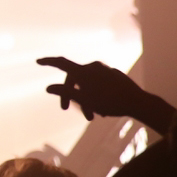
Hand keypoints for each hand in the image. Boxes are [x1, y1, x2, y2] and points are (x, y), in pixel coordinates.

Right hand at [36, 57, 173, 131]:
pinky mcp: (114, 76)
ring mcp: (105, 70)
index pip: (62, 63)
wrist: (138, 103)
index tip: (38, 61)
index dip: (49, 62)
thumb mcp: (84, 100)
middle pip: (75, 80)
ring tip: (93, 115)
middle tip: (67, 110)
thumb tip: (48, 88)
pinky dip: (95, 96)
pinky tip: (103, 109)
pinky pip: (98, 84)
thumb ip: (65, 93)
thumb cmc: (110, 102)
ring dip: (85, 99)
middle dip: (72, 96)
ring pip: (87, 84)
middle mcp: (94, 67)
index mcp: (84, 71)